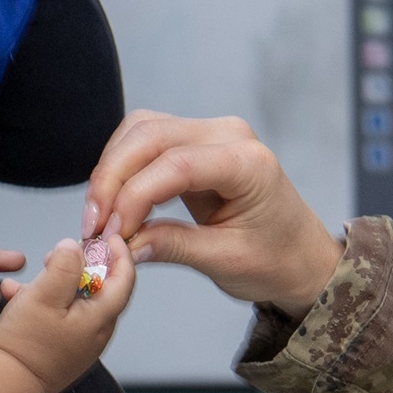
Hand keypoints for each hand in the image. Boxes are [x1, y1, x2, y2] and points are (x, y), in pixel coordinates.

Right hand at [0, 235, 136, 392]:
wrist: (4, 386)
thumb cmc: (24, 344)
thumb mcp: (43, 294)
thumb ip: (64, 266)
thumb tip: (74, 247)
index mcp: (100, 318)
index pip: (124, 279)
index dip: (119, 253)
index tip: (108, 236)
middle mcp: (96, 333)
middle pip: (99, 289)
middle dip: (78, 267)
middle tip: (56, 256)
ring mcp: (80, 344)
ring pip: (75, 302)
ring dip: (55, 284)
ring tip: (31, 277)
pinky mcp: (63, 351)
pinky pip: (60, 318)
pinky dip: (44, 303)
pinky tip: (17, 296)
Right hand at [82, 112, 343, 316]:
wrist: (300, 257)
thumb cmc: (276, 260)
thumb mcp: (226, 262)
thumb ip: (174, 246)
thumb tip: (122, 245)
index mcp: (248, 163)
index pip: (176, 165)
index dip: (132, 197)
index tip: (109, 234)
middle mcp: (228, 135)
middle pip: (151, 135)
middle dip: (111, 180)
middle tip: (92, 227)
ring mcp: (210, 133)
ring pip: (141, 131)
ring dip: (111, 171)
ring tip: (99, 218)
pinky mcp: (194, 143)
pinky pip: (146, 141)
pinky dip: (121, 168)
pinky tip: (114, 204)